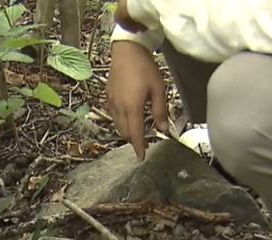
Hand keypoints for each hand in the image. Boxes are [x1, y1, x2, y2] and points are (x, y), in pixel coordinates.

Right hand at [107, 40, 167, 160]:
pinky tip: (128, 116)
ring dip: (127, 131)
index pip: (135, 134)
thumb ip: (160, 110)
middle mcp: (119, 108)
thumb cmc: (145, 67)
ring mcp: (111, 102)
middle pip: (125, 132)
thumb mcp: (158, 89)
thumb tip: (163, 128)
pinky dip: (121, 121)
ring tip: (137, 131)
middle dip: (133, 140)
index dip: (138, 147)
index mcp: (132, 108)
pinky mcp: (108, 96)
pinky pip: (113, 115)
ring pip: (118, 125)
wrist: (126, 50)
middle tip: (143, 143)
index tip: (141, 157)